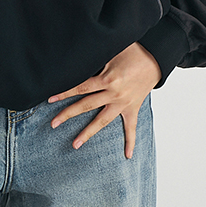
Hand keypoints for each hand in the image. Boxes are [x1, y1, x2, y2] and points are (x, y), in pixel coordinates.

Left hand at [48, 42, 160, 158]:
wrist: (155, 59)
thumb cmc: (133, 52)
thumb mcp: (112, 51)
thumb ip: (94, 57)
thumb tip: (76, 58)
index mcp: (108, 79)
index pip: (81, 88)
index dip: (64, 93)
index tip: (50, 99)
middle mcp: (114, 94)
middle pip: (86, 106)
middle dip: (68, 114)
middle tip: (53, 123)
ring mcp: (123, 103)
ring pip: (102, 121)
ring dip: (87, 133)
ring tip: (74, 145)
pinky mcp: (133, 108)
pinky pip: (131, 128)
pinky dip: (130, 141)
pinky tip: (127, 155)